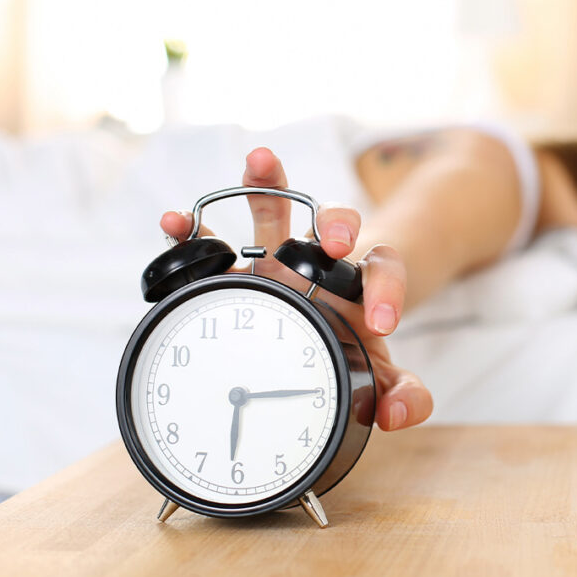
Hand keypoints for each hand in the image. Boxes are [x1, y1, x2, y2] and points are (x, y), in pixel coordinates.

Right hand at [160, 147, 432, 430]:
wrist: (318, 332)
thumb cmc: (348, 346)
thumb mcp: (378, 374)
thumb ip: (400, 394)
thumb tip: (400, 415)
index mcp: (361, 284)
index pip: (383, 271)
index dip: (387, 291)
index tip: (382, 322)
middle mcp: (320, 261)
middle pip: (334, 223)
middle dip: (336, 224)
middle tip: (335, 242)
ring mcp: (275, 256)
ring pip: (275, 210)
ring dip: (267, 184)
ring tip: (259, 161)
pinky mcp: (235, 266)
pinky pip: (213, 239)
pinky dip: (194, 227)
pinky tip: (176, 220)